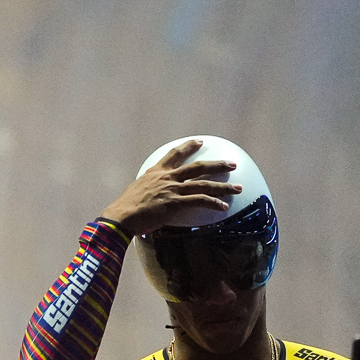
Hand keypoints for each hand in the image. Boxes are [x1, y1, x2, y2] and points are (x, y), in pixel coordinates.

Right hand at [101, 138, 239, 235]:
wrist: (121, 217)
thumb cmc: (125, 208)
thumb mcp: (137, 190)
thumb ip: (150, 188)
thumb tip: (154, 194)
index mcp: (155, 172)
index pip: (174, 154)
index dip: (188, 147)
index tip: (199, 142)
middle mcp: (166, 177)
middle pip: (197, 167)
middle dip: (217, 165)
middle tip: (231, 164)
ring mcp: (172, 189)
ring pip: (204, 184)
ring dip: (224, 186)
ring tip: (238, 188)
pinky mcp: (175, 203)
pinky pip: (200, 201)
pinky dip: (213, 203)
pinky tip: (223, 206)